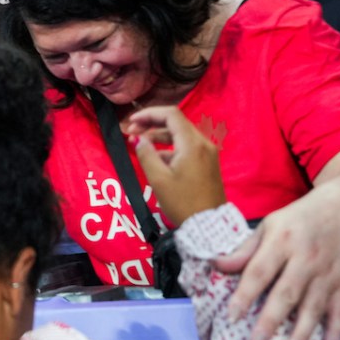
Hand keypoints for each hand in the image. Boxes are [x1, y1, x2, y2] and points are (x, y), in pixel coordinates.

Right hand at [129, 106, 225, 224]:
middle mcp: (203, 143)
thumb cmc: (182, 202)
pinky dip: (169, 147)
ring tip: (139, 145)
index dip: (149, 114)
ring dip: (159, 136)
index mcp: (192, 144)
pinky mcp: (207, 162)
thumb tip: (137, 138)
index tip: (131, 121)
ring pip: (180, 135)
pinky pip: (186, 146)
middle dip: (152, 124)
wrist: (208, 225)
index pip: (171, 115)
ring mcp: (207, 152)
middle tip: (131, 133)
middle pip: (176, 123)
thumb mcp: (159, 179)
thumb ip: (146, 154)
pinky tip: (155, 158)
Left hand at [215, 192, 339, 339]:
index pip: (260, 272)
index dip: (245, 295)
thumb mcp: (267, 226)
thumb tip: (217, 265)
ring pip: (314, 307)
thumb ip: (244, 250)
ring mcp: (328, 273)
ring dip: (301, 334)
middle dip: (271, 321)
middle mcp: (306, 258)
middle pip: (287, 294)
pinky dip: (336, 331)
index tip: (232, 317)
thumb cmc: (297, 221)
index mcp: (282, 241)